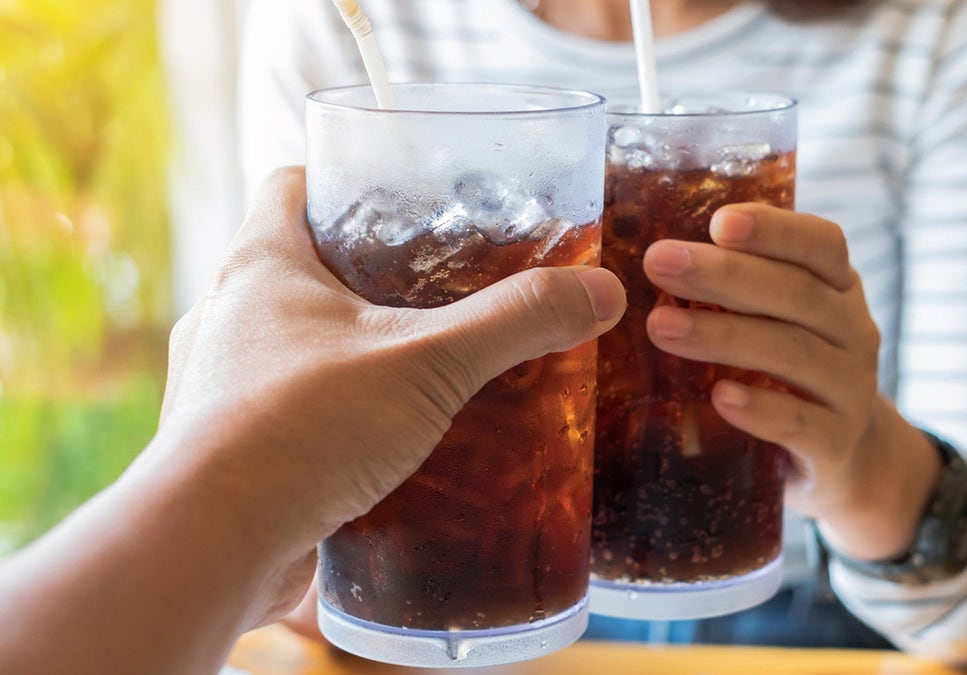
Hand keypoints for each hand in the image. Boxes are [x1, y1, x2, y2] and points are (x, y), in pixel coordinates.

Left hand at [145, 166, 625, 626]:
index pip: (291, 184)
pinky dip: (331, 422)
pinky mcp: (229, 452)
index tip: (399, 195)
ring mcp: (220, 387)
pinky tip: (384, 449)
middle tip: (435, 292)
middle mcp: (227, 318)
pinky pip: (285, 416)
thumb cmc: (302, 428)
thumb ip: (514, 323)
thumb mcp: (429, 362)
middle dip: (364, 278)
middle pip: (296, 268)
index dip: (343, 178)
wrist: (213, 542)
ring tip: (418, 374)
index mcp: (261, 267)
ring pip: (289, 347)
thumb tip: (597, 292)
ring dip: (346, 355)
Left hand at [641, 203, 938, 560]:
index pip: (820, 244)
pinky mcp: (837, 443)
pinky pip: (800, 423)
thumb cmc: (788, 370)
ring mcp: (851, 388)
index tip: (718, 222)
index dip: (774, 230)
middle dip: (724, 276)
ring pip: (794, 353)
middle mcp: (853, 330)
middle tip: (659, 263)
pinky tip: (718, 396)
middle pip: (796, 294)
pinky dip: (760, 409)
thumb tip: (644, 257)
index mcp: (837, 286)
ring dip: (724, 336)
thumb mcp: (775, 319)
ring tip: (661, 327)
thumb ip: (733, 285)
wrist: (842, 457)